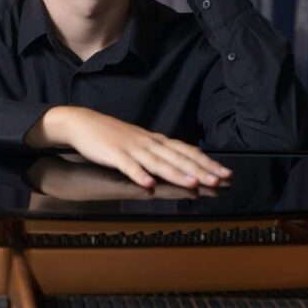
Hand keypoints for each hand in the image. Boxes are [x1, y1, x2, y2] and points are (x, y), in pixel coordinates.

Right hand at [25, 106, 231, 188]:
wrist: (82, 122)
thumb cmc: (111, 134)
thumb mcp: (139, 141)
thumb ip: (159, 152)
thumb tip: (180, 161)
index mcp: (155, 140)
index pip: (186, 150)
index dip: (206, 162)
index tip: (225, 173)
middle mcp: (148, 143)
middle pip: (178, 157)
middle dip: (201, 170)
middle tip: (220, 181)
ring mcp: (131, 148)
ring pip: (158, 162)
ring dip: (177, 173)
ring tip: (194, 184)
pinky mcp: (114, 154)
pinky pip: (128, 166)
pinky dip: (139, 175)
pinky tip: (148, 185)